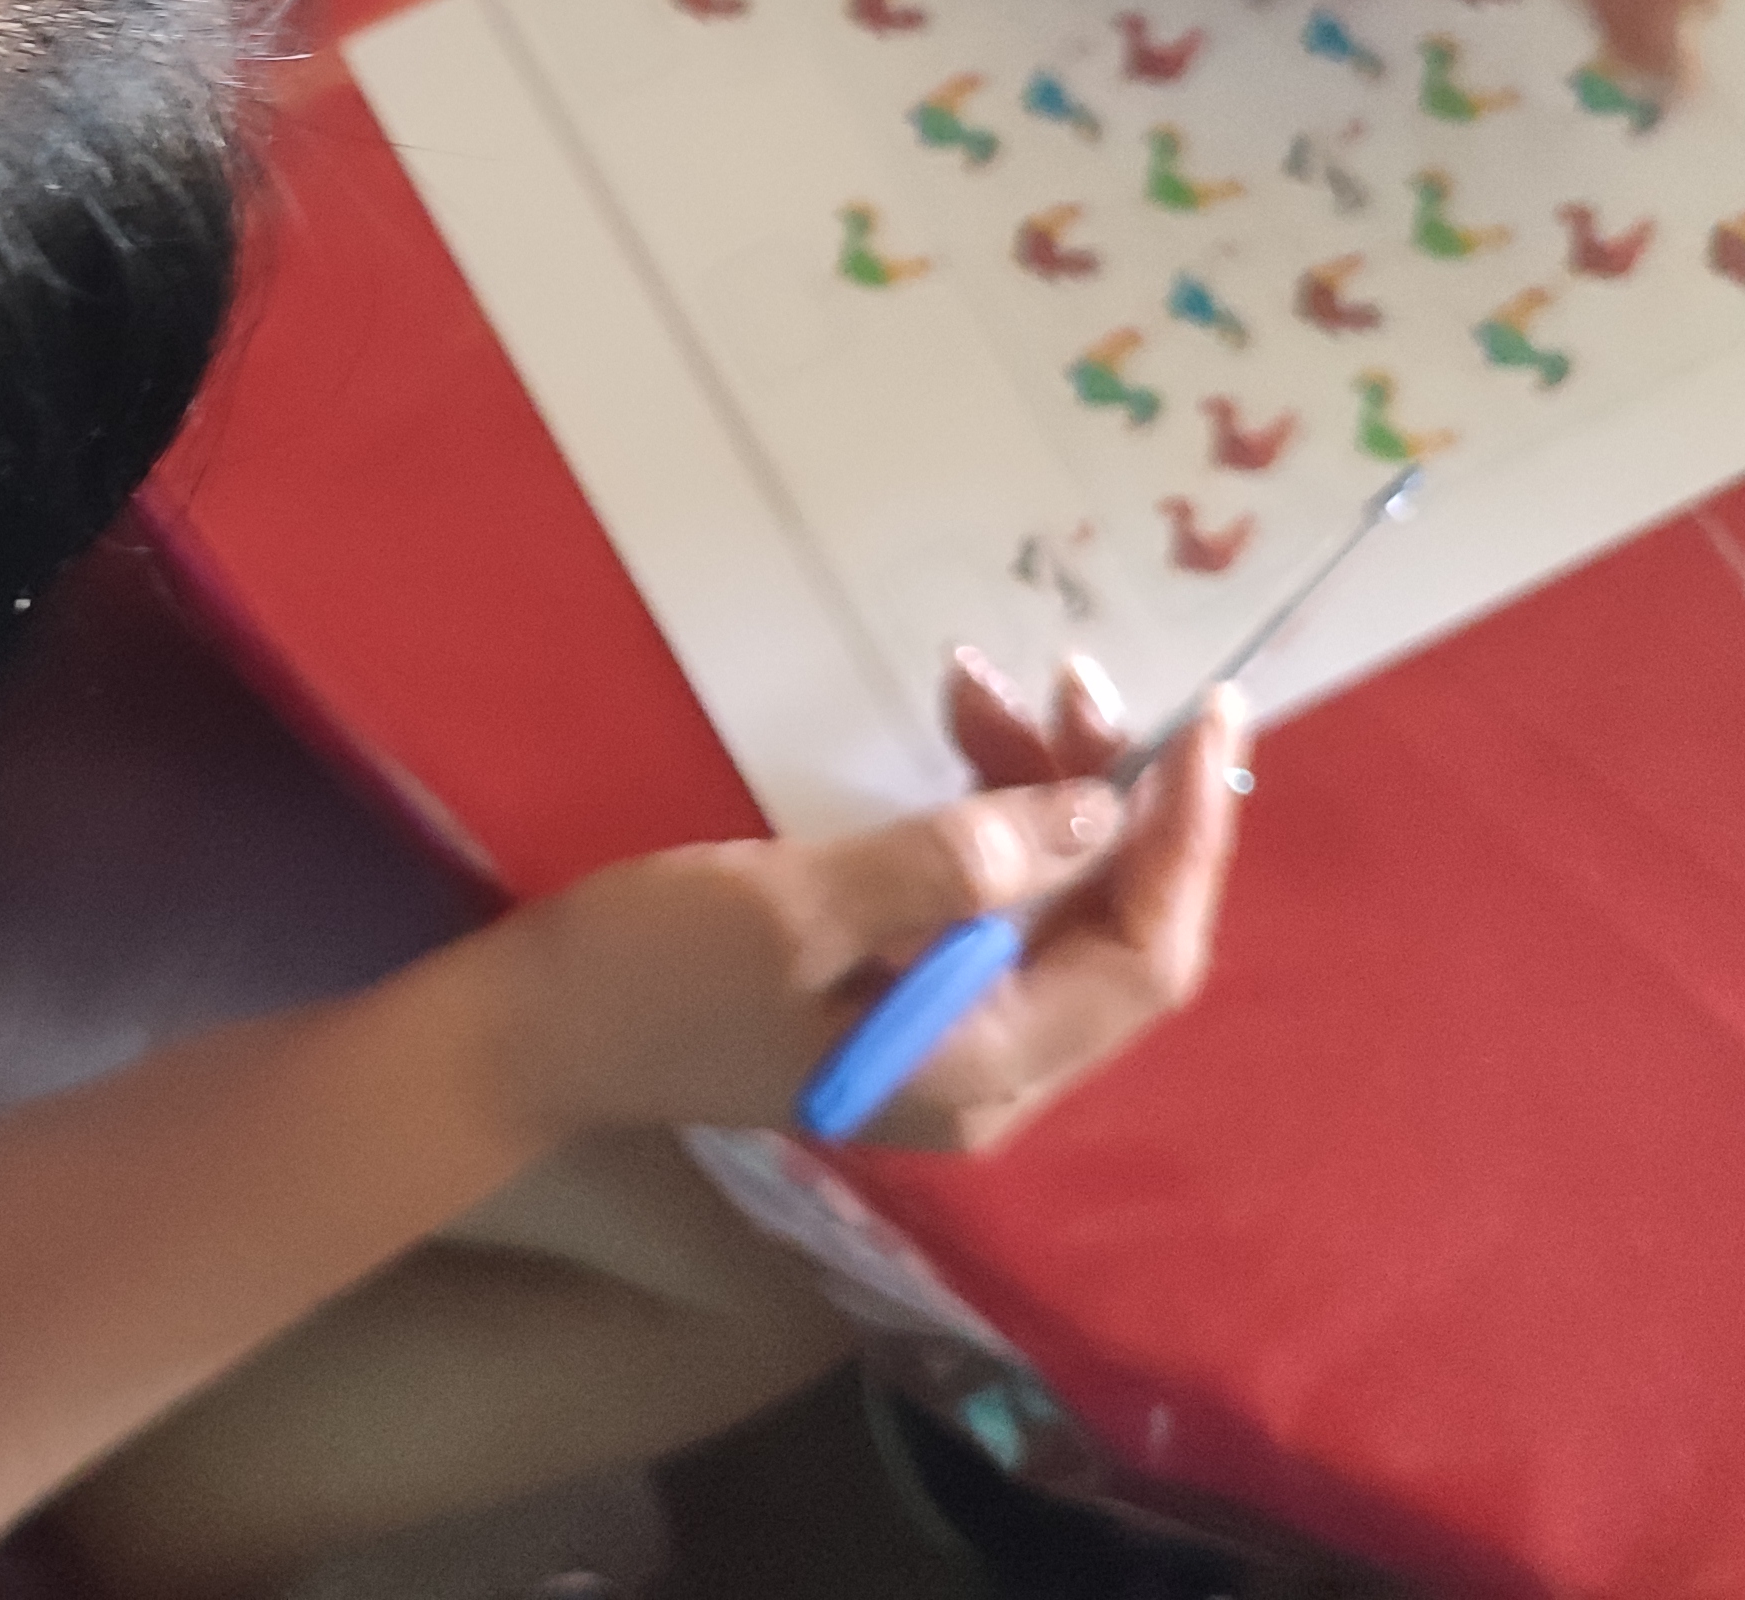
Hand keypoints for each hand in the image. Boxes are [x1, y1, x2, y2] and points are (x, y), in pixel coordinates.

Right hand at [494, 653, 1243, 1151]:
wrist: (538, 1030)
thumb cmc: (654, 972)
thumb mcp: (793, 907)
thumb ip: (947, 866)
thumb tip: (1092, 814)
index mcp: (982, 1069)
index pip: (1143, 958)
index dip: (1188, 840)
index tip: (1206, 719)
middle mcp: (992, 1069)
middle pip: (1112, 928)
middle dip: (1111, 793)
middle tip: (1068, 675)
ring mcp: (951, 1037)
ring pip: (1053, 903)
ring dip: (1040, 789)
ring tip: (978, 684)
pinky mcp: (905, 997)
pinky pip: (994, 902)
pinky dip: (989, 818)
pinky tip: (955, 740)